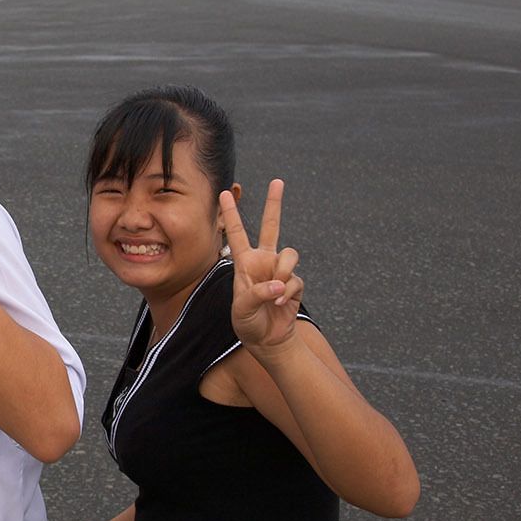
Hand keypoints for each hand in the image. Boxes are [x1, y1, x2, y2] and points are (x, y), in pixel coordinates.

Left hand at [220, 179, 303, 353]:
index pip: (236, 233)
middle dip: (274, 203)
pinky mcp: (294, 282)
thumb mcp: (242, 309)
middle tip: (278, 181)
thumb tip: (279, 283)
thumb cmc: (248, 323)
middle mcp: (263, 260)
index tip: (224, 193)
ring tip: (276, 292)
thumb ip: (257, 294)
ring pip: (290, 254)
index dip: (231, 214)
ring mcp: (280, 269)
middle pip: (271, 226)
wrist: (269, 339)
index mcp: (244, 262)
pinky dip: (288, 292)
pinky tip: (281, 304)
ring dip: (284, 271)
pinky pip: (295, 279)